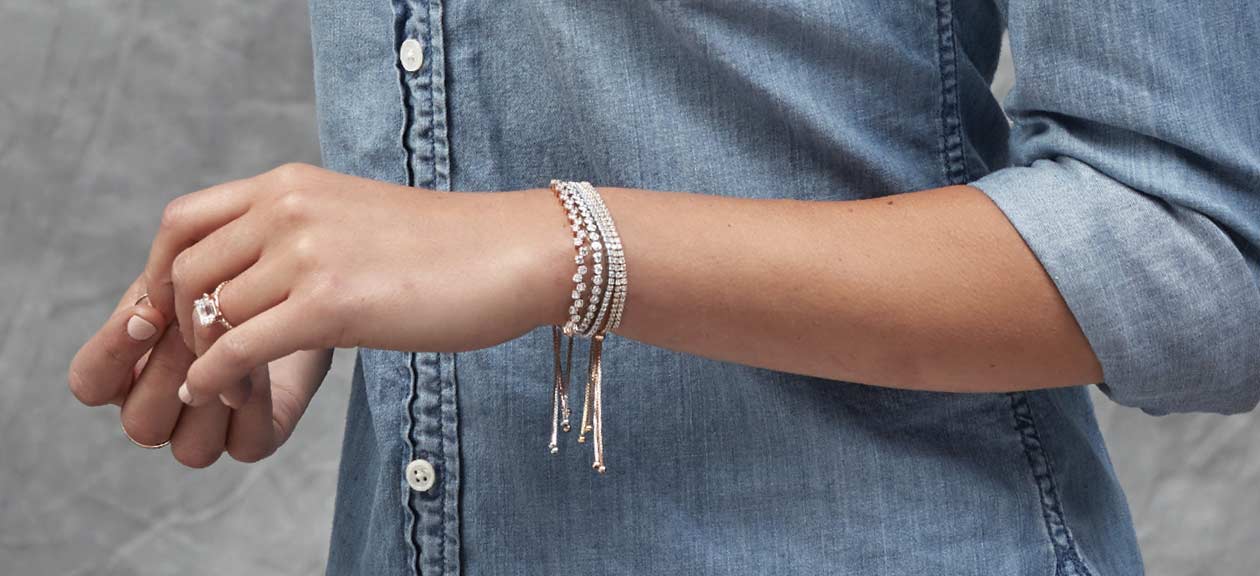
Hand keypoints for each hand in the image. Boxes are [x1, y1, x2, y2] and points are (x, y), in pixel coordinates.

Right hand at [68, 273, 331, 465]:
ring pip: (192, 447)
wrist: (298, 289)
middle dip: (172, 369)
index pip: (90, 382)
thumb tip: (147, 314)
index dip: (111, 352)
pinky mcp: (256, 439)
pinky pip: (247, 444)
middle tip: (204, 326)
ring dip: (216, 389)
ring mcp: (206, 435)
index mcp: (127, 374)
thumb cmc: (232, 277)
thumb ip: (160, 287)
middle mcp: (160, 414)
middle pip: (141, 423)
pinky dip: (256, 403)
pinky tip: (266, 360)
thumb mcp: (188, 270)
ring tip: (238, 339)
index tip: (147, 312)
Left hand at [144, 163, 570, 407]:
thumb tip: (261, 277)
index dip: (160, 273)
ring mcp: (307, 254)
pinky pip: (239, 348)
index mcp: (291, 184)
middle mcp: (288, 209)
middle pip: (185, 271)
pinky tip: (218, 394)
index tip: (170, 314)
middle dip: (178, 324)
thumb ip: (302, 232)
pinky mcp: (330, 304)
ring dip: (202, 357)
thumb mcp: (357, 218)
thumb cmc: (451, 247)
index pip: (182, 222)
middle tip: (197, 361)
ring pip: (208, 313)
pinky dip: (216, 378)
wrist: (517, 252)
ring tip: (217, 384)